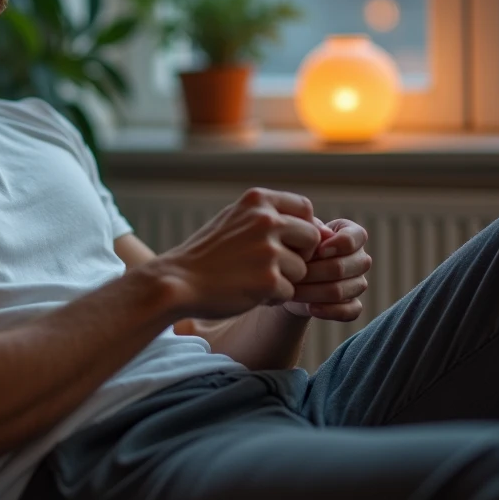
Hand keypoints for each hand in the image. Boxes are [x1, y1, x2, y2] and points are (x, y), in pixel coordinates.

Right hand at [153, 188, 320, 320]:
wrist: (178, 282)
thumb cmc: (208, 254)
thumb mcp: (234, 219)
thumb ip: (269, 217)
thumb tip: (320, 227)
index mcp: (257, 201)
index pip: (304, 208)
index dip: (303, 228)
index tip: (289, 243)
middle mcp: (266, 220)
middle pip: (312, 238)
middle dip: (299, 255)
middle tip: (274, 266)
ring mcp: (268, 251)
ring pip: (302, 269)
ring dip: (285, 280)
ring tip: (254, 280)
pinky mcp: (269, 280)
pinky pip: (289, 292)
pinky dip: (273, 298)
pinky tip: (249, 293)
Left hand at [283, 218, 370, 321]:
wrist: (287, 276)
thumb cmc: (294, 248)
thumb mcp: (298, 234)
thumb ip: (310, 228)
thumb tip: (323, 233)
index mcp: (351, 235)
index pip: (356, 237)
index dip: (339, 244)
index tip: (318, 249)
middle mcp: (360, 258)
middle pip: (344, 267)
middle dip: (315, 271)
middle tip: (293, 272)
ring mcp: (359, 283)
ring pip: (343, 290)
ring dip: (315, 292)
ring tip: (293, 290)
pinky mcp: (353, 305)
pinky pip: (350, 311)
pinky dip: (330, 311)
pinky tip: (311, 308)